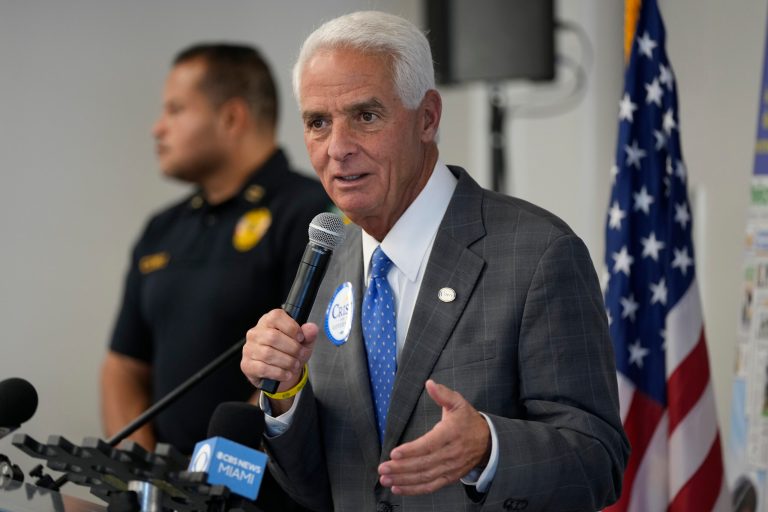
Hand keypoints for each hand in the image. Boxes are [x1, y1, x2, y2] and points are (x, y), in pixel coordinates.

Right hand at [240, 309, 316, 392]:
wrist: (280, 373)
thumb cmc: (289, 353)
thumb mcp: (303, 342)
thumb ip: (308, 334)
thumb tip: (312, 328)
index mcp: (268, 321)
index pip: (276, 317)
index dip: (292, 328)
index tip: (301, 338)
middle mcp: (256, 333)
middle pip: (273, 337)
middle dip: (292, 348)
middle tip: (301, 355)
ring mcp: (249, 349)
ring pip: (268, 354)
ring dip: (287, 362)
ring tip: (295, 365)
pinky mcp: (247, 365)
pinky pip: (263, 368)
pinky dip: (279, 373)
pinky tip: (286, 374)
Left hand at [378, 380, 490, 494]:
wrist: (488, 442)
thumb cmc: (468, 420)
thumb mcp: (459, 403)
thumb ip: (443, 394)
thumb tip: (429, 383)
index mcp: (451, 434)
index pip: (429, 445)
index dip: (411, 450)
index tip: (394, 453)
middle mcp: (451, 454)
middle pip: (424, 464)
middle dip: (401, 468)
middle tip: (382, 468)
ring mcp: (450, 468)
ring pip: (425, 477)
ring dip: (404, 480)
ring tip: (385, 479)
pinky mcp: (449, 477)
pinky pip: (431, 486)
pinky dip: (414, 489)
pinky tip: (398, 488)